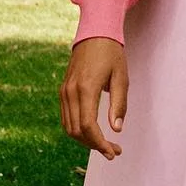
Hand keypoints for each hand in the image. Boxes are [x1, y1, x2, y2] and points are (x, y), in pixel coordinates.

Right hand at [60, 37, 127, 158]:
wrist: (95, 33)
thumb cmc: (112, 54)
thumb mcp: (122, 78)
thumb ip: (119, 105)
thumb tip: (116, 129)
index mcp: (86, 88)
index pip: (88, 126)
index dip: (100, 143)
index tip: (113, 152)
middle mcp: (71, 92)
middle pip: (77, 131)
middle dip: (94, 145)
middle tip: (113, 151)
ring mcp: (64, 91)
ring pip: (69, 127)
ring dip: (85, 140)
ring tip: (105, 144)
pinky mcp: (63, 90)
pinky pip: (67, 117)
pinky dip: (78, 130)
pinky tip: (93, 133)